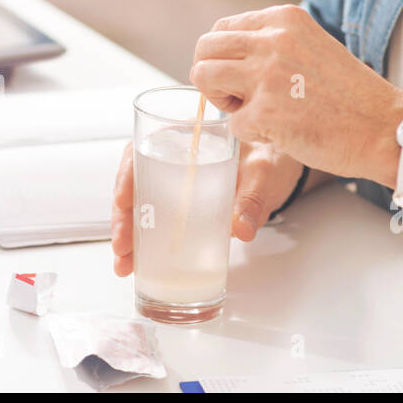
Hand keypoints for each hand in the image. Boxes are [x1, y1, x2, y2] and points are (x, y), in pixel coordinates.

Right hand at [110, 139, 306, 276]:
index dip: (126, 175)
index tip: (122, 200)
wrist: (279, 171)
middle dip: (123, 218)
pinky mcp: (180, 206)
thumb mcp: (262, 173)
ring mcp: (173, 183)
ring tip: (125, 264)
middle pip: (133, 184)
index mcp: (185, 137)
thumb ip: (252, 198)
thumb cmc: (268, 158)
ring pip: (139, 206)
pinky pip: (154, 221)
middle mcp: (172, 159)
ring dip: (128, 235)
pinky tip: (138, 264)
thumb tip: (241, 228)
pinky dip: (144, 243)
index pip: (143, 149)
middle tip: (123, 247)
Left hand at [190, 4, 402, 179]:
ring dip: (221, 101)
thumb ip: (273, 42)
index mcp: (283, 19)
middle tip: (237, 98)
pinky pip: (231, 123)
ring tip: (253, 113)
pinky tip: (281, 132)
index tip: (240, 76)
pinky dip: (250, 134)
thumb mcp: (311, 45)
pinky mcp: (265, 113)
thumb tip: (230, 53)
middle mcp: (272, 40)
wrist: (383, 127)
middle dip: (212, 76)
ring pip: (204, 77)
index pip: (221, 28)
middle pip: (204, 48)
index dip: (223, 57)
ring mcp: (266, 75)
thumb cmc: (350, 95)